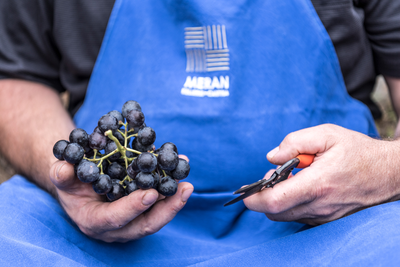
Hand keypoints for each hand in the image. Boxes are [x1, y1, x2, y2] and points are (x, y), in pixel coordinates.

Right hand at [49, 156, 192, 242]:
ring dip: (174, 199)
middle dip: (167, 209)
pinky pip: (160, 204)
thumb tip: (64, 168)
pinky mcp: (143, 211)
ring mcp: (132, 220)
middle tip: (184, 189)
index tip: (151, 194)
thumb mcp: (62, 178)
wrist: (80, 186)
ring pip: (157, 216)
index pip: (115, 219)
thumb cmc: (70, 183)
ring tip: (187, 180)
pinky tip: (180, 170)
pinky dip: (171, 190)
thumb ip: (61, 175)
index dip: (133, 208)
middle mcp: (117, 227)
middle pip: (146, 224)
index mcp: (94, 221)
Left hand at [243, 124, 399, 224]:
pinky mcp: (326, 220)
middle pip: (275, 212)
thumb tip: (272, 157)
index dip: (254, 198)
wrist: (388, 173)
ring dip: (278, 200)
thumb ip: (295, 141)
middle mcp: (319, 205)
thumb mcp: (327, 134)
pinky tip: (302, 187)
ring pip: (285, 216)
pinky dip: (291, 204)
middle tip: (276, 175)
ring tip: (292, 179)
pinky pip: (298, 217)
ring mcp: (323, 216)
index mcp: (317, 184)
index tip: (247, 190)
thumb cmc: (357, 151)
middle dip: (264, 196)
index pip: (275, 201)